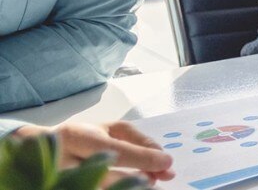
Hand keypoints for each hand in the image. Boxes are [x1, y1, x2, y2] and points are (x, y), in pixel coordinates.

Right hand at [14, 121, 174, 186]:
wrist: (33, 152)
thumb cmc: (82, 139)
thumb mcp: (109, 130)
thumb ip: (139, 141)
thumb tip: (164, 162)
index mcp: (76, 137)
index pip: (114, 149)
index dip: (142, 158)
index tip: (167, 163)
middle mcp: (62, 160)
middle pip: (104, 176)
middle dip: (135, 180)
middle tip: (156, 182)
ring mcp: (57, 181)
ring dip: (126, 189)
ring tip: (145, 188)